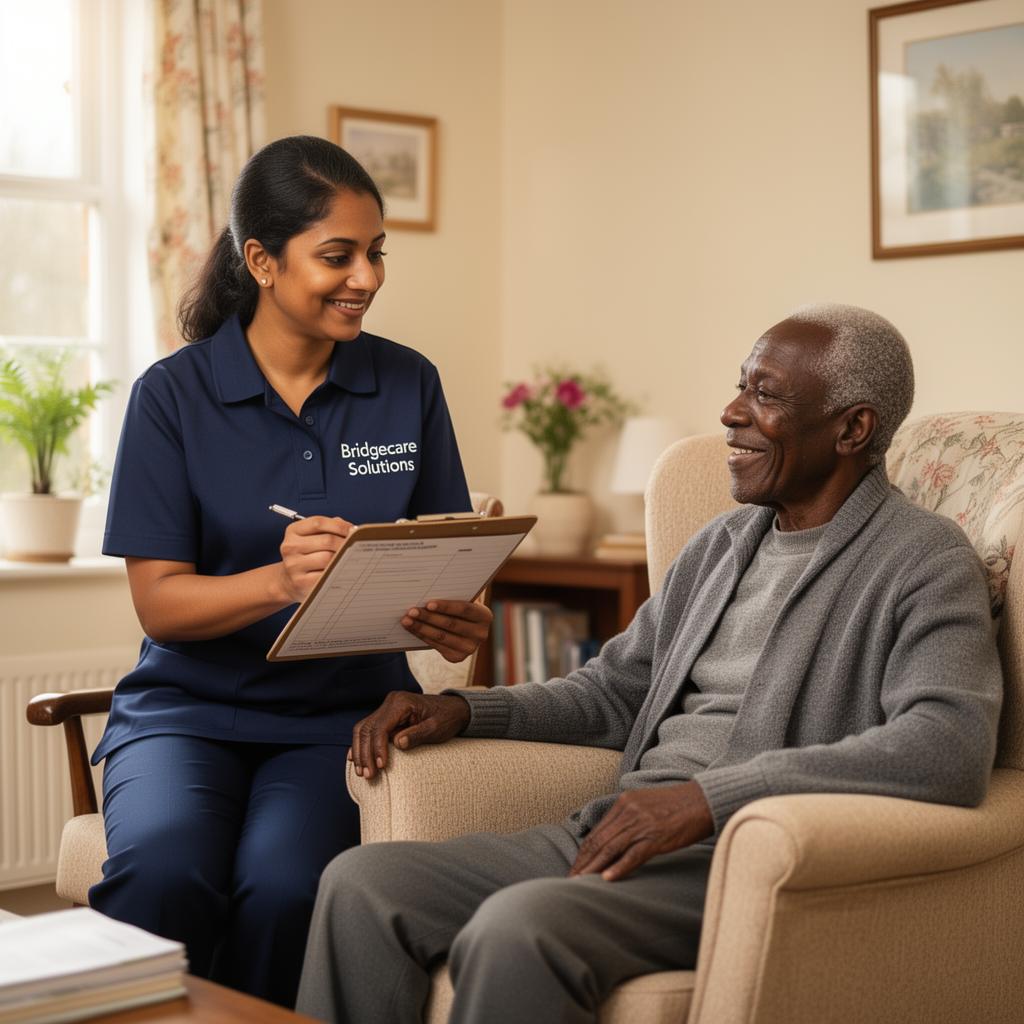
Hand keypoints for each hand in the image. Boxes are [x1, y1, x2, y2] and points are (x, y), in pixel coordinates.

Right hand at [277, 516, 351, 602]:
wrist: (289, 581)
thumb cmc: (307, 556)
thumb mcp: (312, 537)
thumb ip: (330, 528)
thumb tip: (352, 530)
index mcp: (293, 531)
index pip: (318, 523)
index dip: (340, 525)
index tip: (354, 530)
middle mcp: (291, 547)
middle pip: (327, 540)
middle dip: (346, 543)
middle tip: (357, 546)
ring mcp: (294, 566)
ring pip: (328, 558)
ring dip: (343, 558)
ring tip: (350, 558)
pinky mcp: (302, 583)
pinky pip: (327, 575)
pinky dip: (338, 572)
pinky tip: (342, 570)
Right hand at [349, 692, 470, 778]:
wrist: (454, 709)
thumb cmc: (446, 718)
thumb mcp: (436, 728)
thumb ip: (417, 735)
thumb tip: (397, 743)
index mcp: (401, 702)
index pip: (381, 727)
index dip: (377, 748)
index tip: (381, 767)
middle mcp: (391, 702)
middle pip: (367, 728)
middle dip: (365, 753)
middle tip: (367, 775)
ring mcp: (387, 708)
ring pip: (363, 729)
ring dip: (360, 751)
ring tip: (361, 772)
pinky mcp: (387, 716)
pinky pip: (368, 729)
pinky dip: (361, 744)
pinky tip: (356, 759)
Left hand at [401, 598, 492, 662]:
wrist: (464, 629)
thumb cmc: (459, 608)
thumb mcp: (463, 599)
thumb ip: (454, 595)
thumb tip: (429, 589)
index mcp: (485, 615)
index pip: (464, 609)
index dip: (446, 606)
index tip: (428, 603)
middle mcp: (481, 634)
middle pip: (450, 624)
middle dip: (428, 617)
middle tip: (412, 611)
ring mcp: (470, 648)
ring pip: (441, 637)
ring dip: (421, 628)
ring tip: (406, 620)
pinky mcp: (458, 657)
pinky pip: (436, 645)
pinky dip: (422, 636)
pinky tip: (412, 628)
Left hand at [569, 782, 713, 881]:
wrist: (703, 801)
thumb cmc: (676, 806)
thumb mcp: (645, 805)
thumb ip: (627, 819)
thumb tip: (611, 840)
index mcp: (623, 802)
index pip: (597, 831)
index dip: (584, 851)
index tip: (575, 866)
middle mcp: (629, 810)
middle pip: (599, 840)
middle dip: (583, 862)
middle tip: (570, 879)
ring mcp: (642, 824)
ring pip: (611, 848)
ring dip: (594, 867)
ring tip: (581, 882)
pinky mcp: (657, 837)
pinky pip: (634, 854)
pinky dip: (619, 867)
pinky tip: (607, 879)